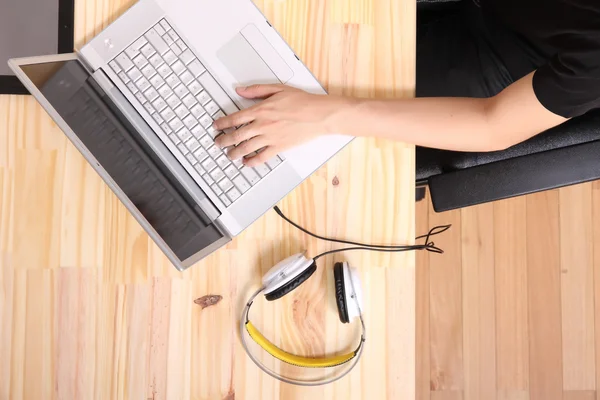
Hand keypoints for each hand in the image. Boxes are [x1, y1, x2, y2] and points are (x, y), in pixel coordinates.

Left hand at [213, 84, 355, 166]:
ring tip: (229, 155)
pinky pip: (261, 157)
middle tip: (218, 143)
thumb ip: (256, 90)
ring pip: (246, 148)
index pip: (235, 118)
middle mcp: (262, 125)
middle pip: (236, 135)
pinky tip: (246, 163)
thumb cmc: (302, 101)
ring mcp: (270, 138)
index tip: (216, 126)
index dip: (222, 123)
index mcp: (260, 110)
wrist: (318, 115)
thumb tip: (240, 91)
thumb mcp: (278, 88)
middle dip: (224, 140)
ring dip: (234, 153)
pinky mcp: (279, 147)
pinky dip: (252, 162)